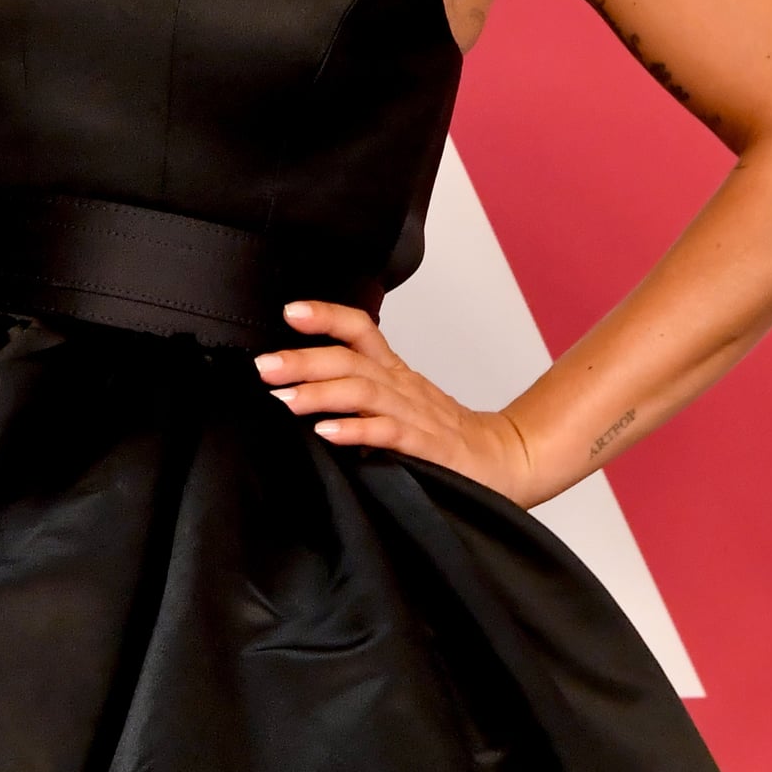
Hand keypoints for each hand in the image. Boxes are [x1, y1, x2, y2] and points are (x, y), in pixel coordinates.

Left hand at [254, 300, 540, 506]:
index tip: (290, 311)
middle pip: (349, 359)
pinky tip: (328, 433)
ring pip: (363, 391)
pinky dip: (356, 430)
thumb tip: (295, 392)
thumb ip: (356, 395)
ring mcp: (414, 414)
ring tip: (285, 399)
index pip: (360, 329)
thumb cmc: (444, 436)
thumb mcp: (397, 404)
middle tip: (265, 366)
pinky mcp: (428, 448)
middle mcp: (401, 385)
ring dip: (320, 393)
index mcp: (393, 371)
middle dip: (303, 359)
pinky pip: (388, 433)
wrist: (506, 459)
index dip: (326, 316)